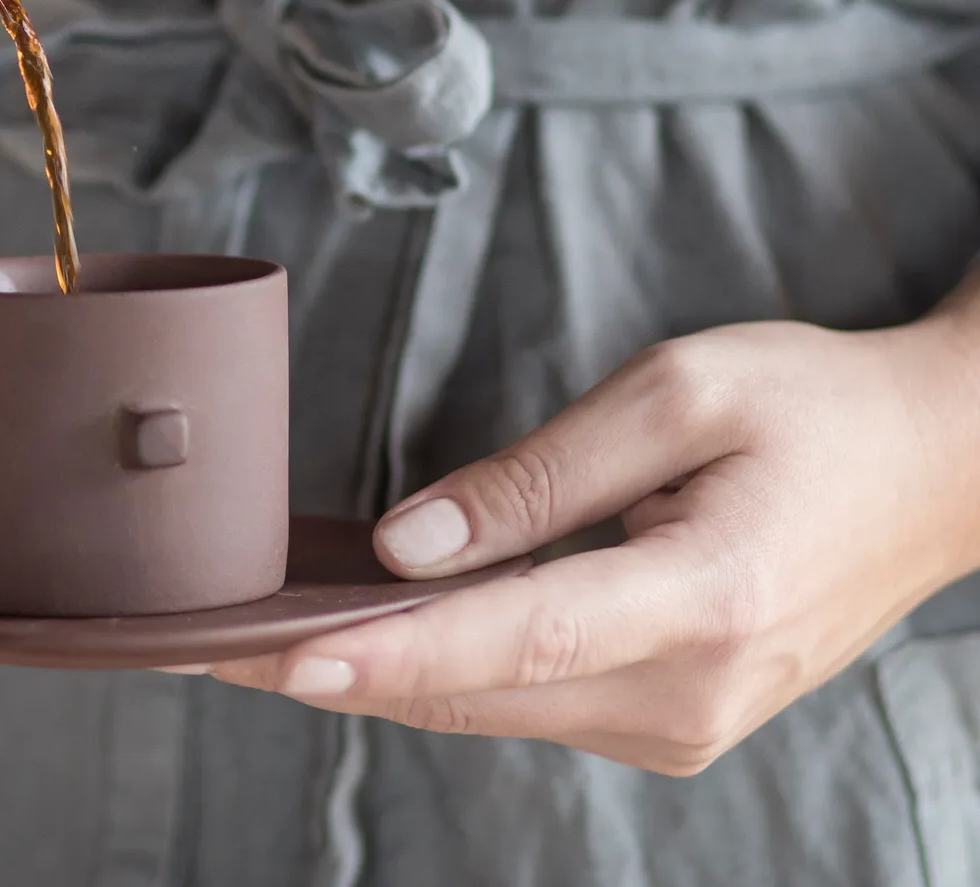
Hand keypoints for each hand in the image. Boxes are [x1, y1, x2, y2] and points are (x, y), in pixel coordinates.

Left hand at [200, 290, 979, 773]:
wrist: (937, 471)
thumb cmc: (811, 408)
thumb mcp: (676, 395)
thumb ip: (537, 476)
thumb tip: (411, 543)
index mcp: (701, 599)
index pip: (507, 640)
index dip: (381, 652)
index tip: (273, 655)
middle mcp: (691, 692)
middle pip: (478, 693)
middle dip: (334, 671)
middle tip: (210, 641)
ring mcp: (688, 722)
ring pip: (493, 709)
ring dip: (378, 675)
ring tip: (258, 634)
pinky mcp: (678, 716)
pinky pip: (532, 701)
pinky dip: (444, 671)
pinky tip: (370, 633)